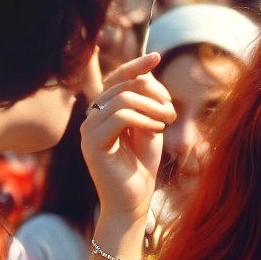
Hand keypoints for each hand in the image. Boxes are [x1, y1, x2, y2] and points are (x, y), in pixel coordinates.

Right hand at [80, 52, 175, 224]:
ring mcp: (88, 129)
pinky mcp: (92, 143)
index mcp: (103, 112)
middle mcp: (91, 117)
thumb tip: (145, 77)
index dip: (135, 66)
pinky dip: (144, 119)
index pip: (116, 78)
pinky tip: (158, 129)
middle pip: (121, 85)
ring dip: (152, 106)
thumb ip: (146, 104)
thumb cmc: (141, 168)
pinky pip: (120, 116)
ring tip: (168, 120)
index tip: (156, 56)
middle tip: (172, 112)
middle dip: (152, 93)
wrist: (132, 203)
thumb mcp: (149, 129)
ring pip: (121, 98)